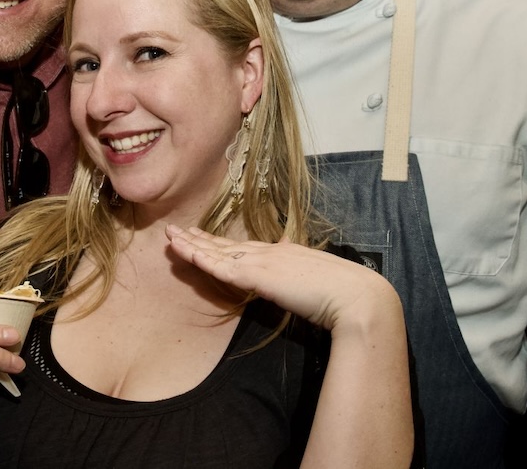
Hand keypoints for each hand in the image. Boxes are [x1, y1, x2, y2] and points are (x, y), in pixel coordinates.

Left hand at [164, 225, 400, 334]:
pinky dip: (202, 259)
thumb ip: (300, 281)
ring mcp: (264, 261)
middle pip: (227, 245)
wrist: (354, 295)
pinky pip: (222, 268)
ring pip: (219, 253)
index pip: (246, 248)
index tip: (204, 238)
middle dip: (201, 239)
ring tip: (171, 237)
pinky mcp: (259, 276)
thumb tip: (294, 284)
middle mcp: (271, 251)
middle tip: (178, 231)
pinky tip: (185, 253)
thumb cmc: (342, 294)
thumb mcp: (316, 282)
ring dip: (192, 245)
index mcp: (284, 253)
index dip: (223, 243)